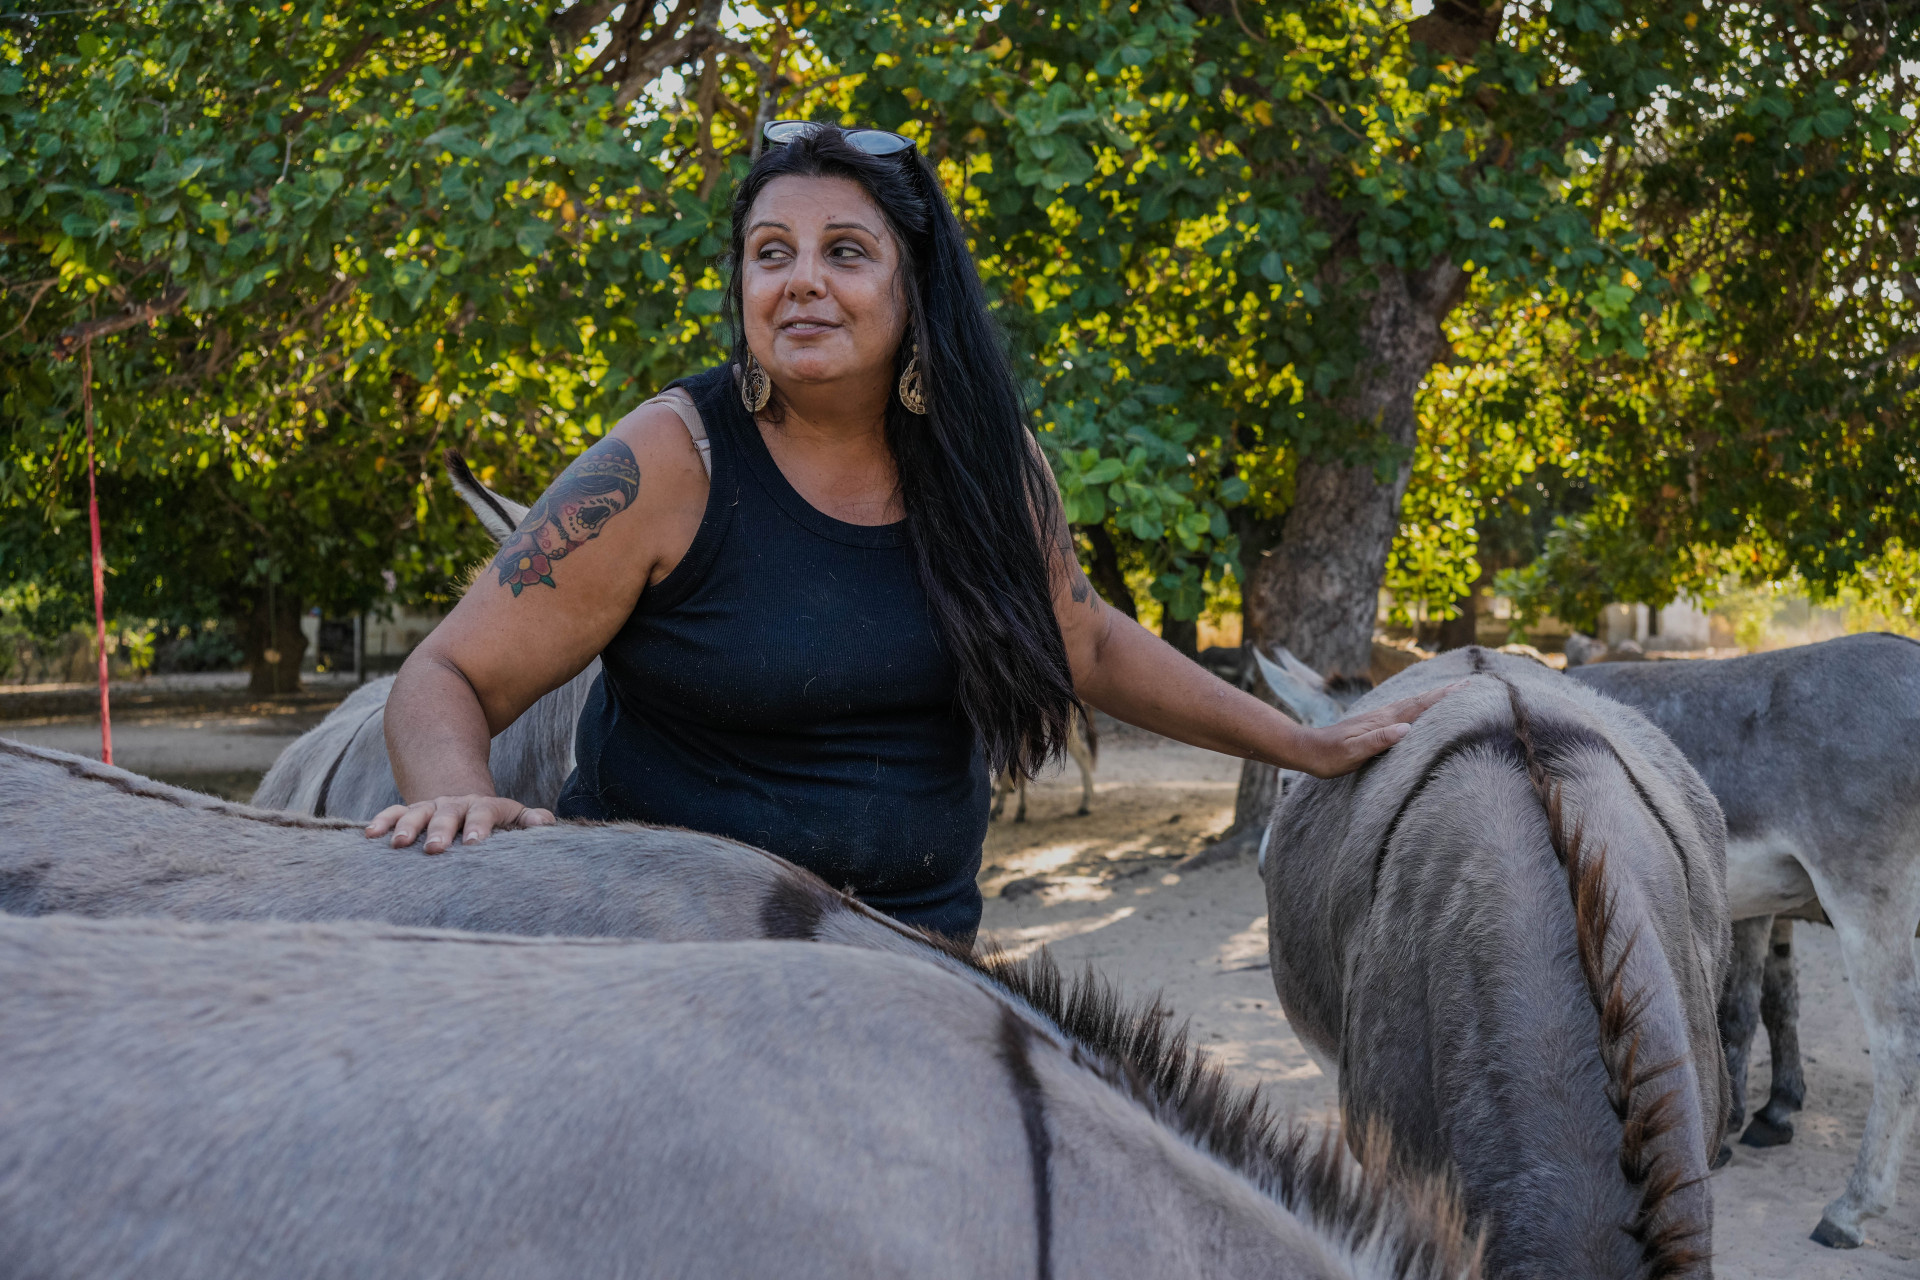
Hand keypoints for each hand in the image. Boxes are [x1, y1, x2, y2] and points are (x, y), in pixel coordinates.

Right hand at [364, 795, 555, 853]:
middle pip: (448, 814)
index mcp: (484, 807)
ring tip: (398, 845)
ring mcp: (431, 808)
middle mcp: (455, 805)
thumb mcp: (514, 818)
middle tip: (435, 848)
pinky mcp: (410, 812)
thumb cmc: (495, 821)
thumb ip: (530, 820)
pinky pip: (393, 813)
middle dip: (441, 830)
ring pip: (417, 813)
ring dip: (407, 827)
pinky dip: (382, 821)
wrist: (464, 800)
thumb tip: (546, 823)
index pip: (485, 812)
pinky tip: (370, 835)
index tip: (474, 844)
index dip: (480, 826)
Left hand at [1293, 681, 1463, 777]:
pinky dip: (1418, 707)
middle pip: (1419, 701)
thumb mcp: (1353, 752)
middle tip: (1468, 684)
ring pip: (1412, 705)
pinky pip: (1404, 713)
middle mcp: (1383, 716)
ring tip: (1452, 691)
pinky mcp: (1374, 725)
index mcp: (1383, 721)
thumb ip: (1378, 740)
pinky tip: (1421, 709)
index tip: (1463, 687)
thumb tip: (1406, 729)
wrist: (1307, 750)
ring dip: (1433, 698)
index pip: (1417, 707)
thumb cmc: (1329, 755)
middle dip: (1444, 693)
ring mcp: (1379, 719)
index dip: (1441, 698)